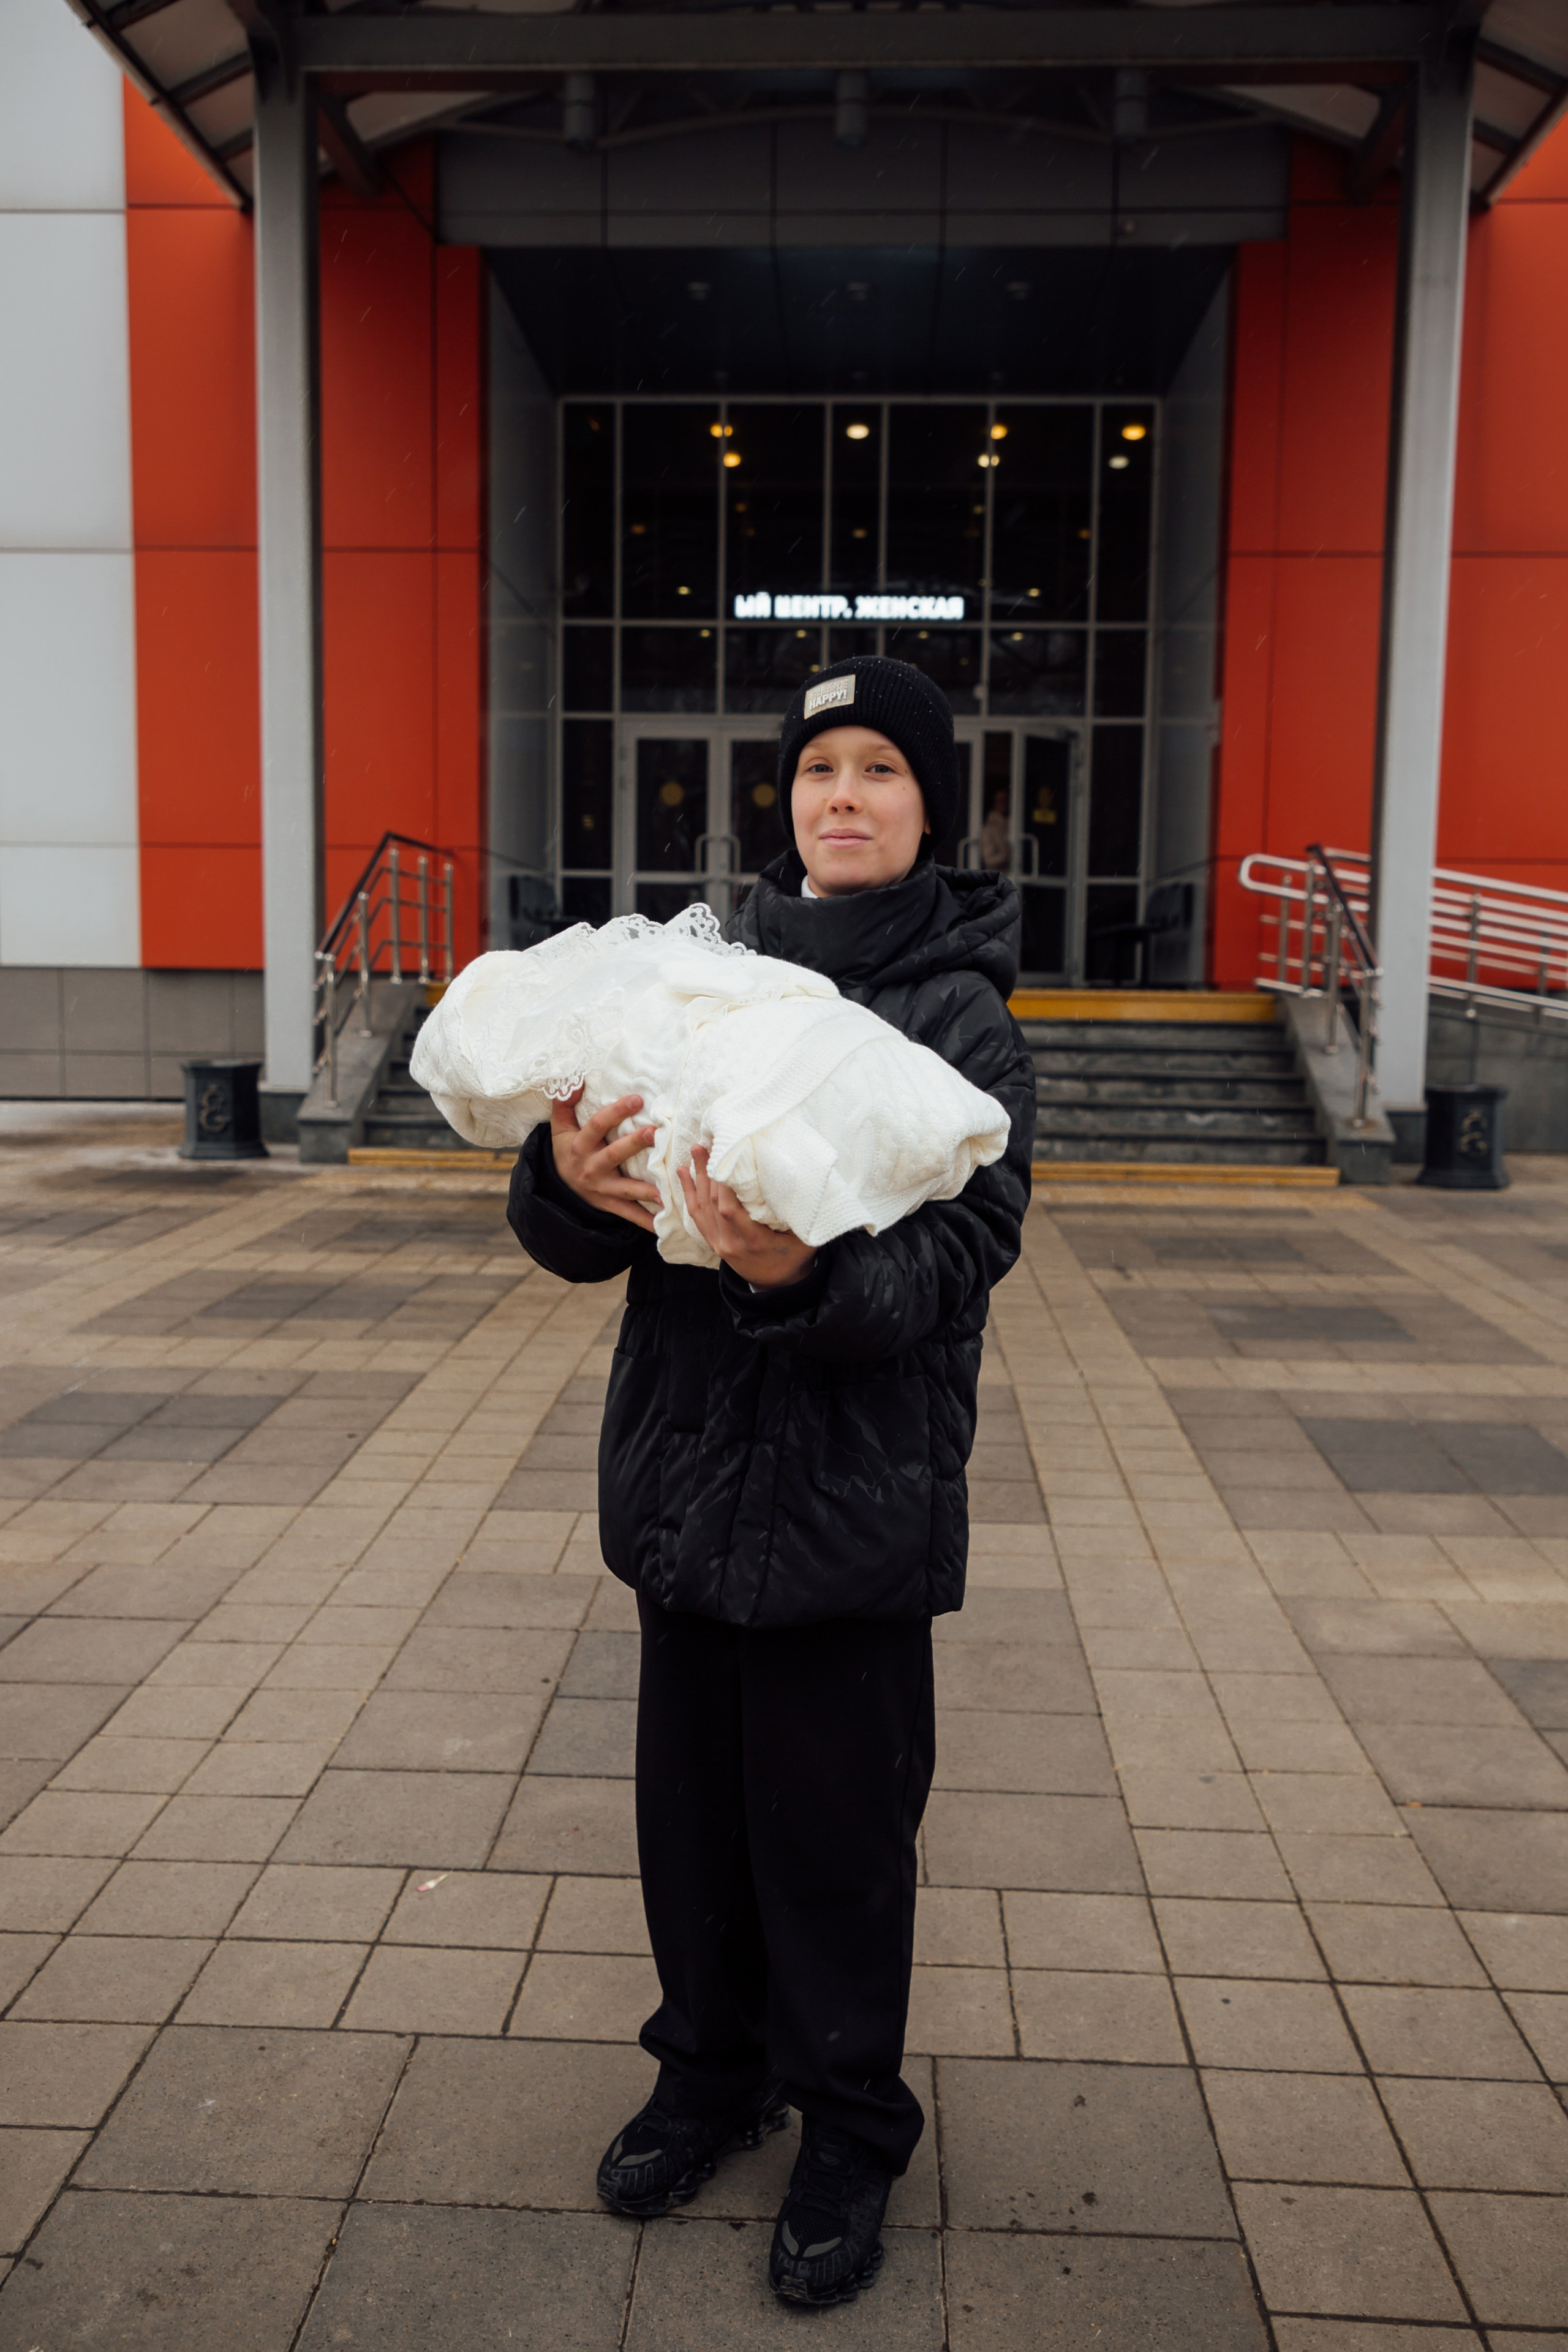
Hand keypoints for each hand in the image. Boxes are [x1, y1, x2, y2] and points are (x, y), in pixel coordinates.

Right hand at [551, 1088, 660, 1232]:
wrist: (558, 1185)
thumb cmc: (566, 1148)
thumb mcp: (560, 1126)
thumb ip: (565, 1103)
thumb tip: (575, 1080)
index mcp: (579, 1145)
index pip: (596, 1125)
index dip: (615, 1112)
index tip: (637, 1098)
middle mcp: (589, 1168)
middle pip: (613, 1155)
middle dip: (633, 1144)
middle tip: (654, 1133)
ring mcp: (600, 1189)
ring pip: (624, 1189)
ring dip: (645, 1190)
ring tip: (665, 1190)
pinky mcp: (609, 1204)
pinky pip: (629, 1213)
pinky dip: (646, 1219)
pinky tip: (664, 1222)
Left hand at [678, 1145, 816, 1288]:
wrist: (777, 1287)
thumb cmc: (794, 1259)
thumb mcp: (805, 1239)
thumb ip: (800, 1215)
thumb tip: (804, 1181)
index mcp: (753, 1241)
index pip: (729, 1210)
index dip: (723, 1184)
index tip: (727, 1157)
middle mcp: (730, 1243)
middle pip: (713, 1203)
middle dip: (709, 1171)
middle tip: (708, 1142)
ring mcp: (718, 1244)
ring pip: (702, 1207)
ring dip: (697, 1177)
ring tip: (696, 1150)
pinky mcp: (713, 1242)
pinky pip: (696, 1216)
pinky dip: (689, 1193)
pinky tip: (683, 1173)